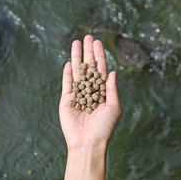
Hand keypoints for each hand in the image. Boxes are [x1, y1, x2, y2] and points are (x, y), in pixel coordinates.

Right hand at [59, 35, 121, 151]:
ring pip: (77, 71)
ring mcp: (78, 94)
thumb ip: (112, 89)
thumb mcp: (114, 107)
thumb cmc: (104, 127)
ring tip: (77, 42)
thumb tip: (114, 72)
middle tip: (88, 37)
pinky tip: (69, 61)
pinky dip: (68, 73)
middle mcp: (90, 91)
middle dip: (88, 52)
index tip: (98, 43)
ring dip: (77, 57)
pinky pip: (67, 83)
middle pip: (89, 67)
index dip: (100, 56)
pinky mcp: (67, 100)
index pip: (101, 70)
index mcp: (102, 92)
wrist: (88, 142)